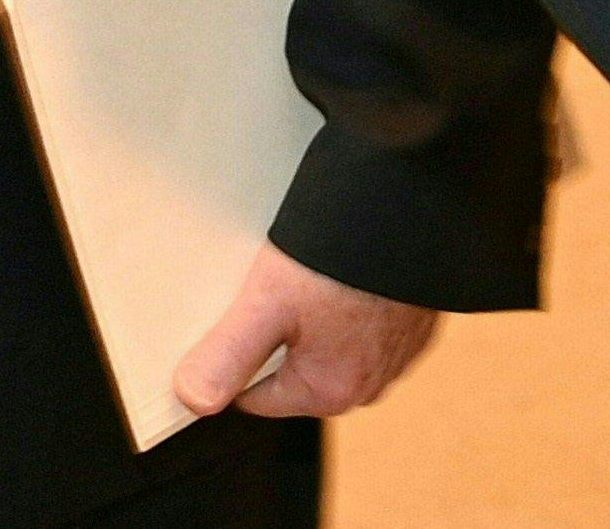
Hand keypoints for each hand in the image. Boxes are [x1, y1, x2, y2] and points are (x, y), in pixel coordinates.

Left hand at [171, 244, 437, 420]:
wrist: (417, 210)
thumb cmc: (343, 260)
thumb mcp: (268, 304)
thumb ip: (228, 355)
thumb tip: (192, 399)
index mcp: (333, 392)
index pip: (258, 395)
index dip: (232, 357)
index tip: (226, 317)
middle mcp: (371, 383)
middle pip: (294, 366)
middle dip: (274, 332)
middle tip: (262, 285)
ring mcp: (398, 349)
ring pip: (329, 340)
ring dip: (311, 312)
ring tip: (300, 270)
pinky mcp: (416, 316)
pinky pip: (365, 317)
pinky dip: (347, 296)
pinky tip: (336, 263)